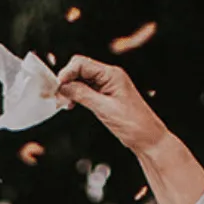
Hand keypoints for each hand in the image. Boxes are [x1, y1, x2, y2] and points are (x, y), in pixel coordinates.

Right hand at [55, 56, 176, 158]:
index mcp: (112, 74)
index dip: (66, 73)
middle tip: (57, 96)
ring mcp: (108, 85)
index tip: (56, 86)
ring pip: (81, 79)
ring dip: (69, 89)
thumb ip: (82, 95)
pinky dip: (76, 95)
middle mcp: (110, 76)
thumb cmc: (134, 124)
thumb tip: (63, 86)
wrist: (148, 139)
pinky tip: (71, 105)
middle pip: (80, 69)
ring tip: (63, 103)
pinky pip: (86, 89)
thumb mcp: (104, 109)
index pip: (82, 63)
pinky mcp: (106, 95)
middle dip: (66, 80)